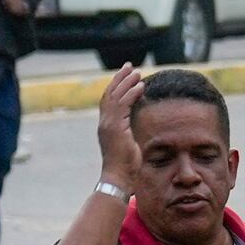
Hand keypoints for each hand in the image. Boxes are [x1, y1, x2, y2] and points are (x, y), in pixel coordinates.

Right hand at [90, 64, 145, 186]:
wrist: (118, 178)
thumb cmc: (125, 167)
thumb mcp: (127, 145)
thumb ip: (128, 132)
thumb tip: (135, 127)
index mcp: (106, 126)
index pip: (108, 101)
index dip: (116, 86)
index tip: (125, 76)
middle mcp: (104, 123)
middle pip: (110, 94)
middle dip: (120, 78)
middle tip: (129, 66)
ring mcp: (108, 125)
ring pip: (116, 96)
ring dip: (127, 82)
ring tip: (137, 73)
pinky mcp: (115, 127)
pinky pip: (124, 105)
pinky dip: (131, 93)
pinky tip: (140, 86)